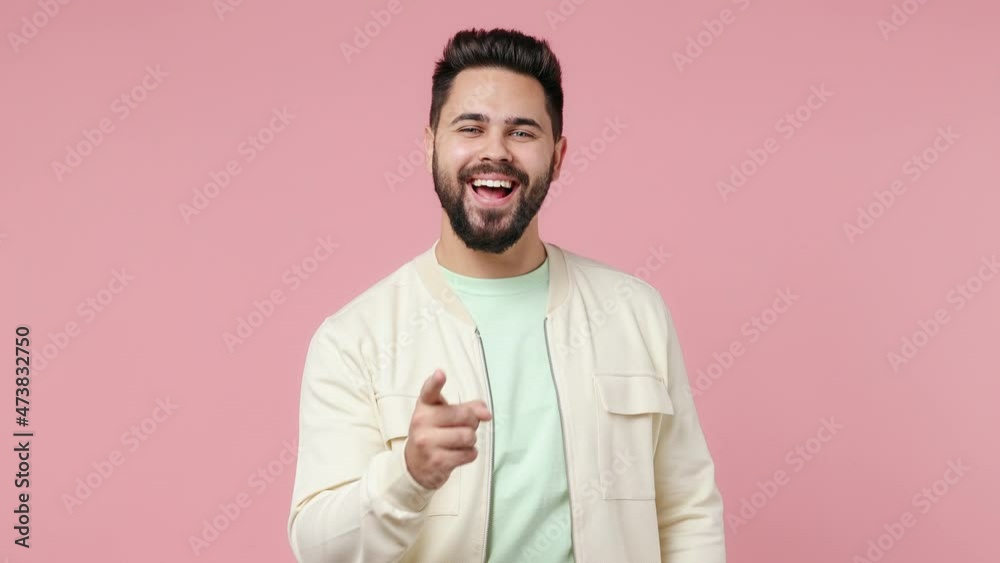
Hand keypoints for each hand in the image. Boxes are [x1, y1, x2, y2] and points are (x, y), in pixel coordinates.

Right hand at [403, 369, 491, 489]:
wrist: (415, 465)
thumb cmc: (434, 433)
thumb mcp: (445, 415)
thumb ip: (468, 408)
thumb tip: (486, 414)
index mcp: (424, 406)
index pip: (429, 391)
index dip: (436, 382)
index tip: (440, 374)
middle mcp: (422, 421)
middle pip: (464, 415)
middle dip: (472, 422)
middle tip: (463, 427)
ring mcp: (427, 442)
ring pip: (468, 436)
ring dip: (471, 440)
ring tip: (460, 442)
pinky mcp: (437, 461)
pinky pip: (469, 454)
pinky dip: (469, 454)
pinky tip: (458, 454)